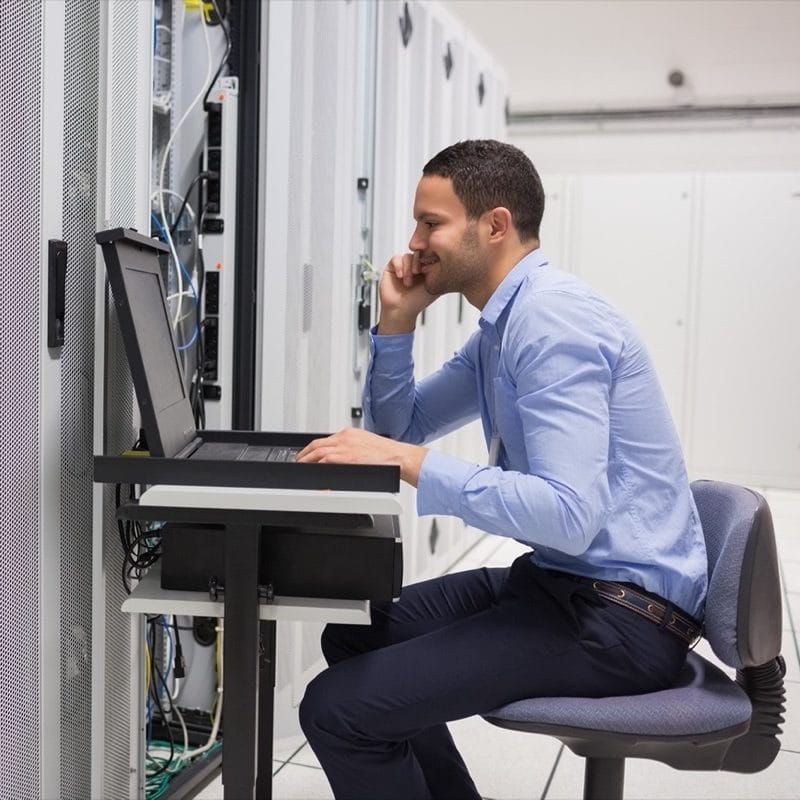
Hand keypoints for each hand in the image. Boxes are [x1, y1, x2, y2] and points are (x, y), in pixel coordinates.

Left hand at [295, 427, 426, 486]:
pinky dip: (315, 466)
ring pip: (317, 451)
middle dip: (305, 453)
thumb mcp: (367, 447)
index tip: (309, 453)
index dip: (314, 447)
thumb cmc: (388, 456)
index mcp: (350, 433)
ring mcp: (345, 446)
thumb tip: (343, 460)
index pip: (326, 439)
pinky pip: (324, 460)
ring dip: (306, 459)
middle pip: (317, 443)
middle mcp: (345, 437)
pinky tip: (311, 471)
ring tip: (300, 466)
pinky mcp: (346, 457)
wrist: (399, 457)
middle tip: (299, 460)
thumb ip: (353, 451)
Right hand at [377, 253, 437, 333]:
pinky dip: (400, 266)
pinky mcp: (392, 267)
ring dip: (409, 268)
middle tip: (419, 272)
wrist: (401, 310)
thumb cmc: (418, 301)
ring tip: (408, 282)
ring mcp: (404, 265)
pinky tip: (401, 276)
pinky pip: (396, 258)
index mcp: (426, 268)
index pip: (430, 255)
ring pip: (408, 256)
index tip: (429, 269)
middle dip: (419, 262)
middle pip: (420, 253)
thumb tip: (453, 263)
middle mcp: (415, 265)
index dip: (430, 258)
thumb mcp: (435, 286)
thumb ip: (443, 275)